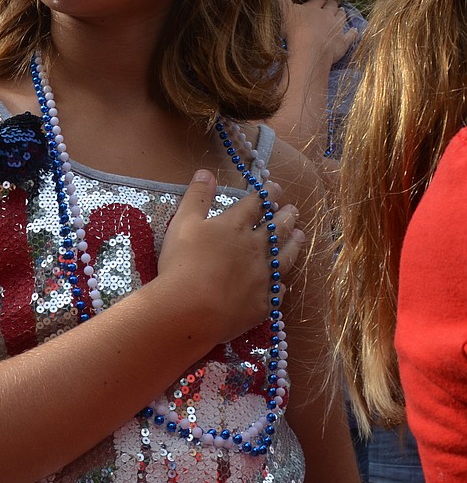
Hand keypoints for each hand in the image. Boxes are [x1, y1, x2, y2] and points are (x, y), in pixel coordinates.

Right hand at [156, 170, 303, 347]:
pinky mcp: (262, 303)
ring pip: (284, 257)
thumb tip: (206, 172)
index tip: (274, 187)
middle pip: (277, 229)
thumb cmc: (182, 263)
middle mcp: (255, 248)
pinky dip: (281, 284)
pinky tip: (283, 283)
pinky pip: (277, 291)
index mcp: (235, 226)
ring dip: (294, 244)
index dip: (266, 194)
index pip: (256, 204)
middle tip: (294, 210)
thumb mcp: (183, 222)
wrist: (191, 310)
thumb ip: (196, 196)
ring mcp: (262, 277)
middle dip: (286, 216)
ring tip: (301, 236)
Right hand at [279, 0, 357, 68]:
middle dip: (331, 4)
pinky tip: (355, 31)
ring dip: (341, 14)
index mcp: (312, 8)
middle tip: (331, 3)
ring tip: (341, 12)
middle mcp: (327, 15)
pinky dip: (353, 32)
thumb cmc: (293, 31)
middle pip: (332, 6)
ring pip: (342, 17)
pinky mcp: (343, 42)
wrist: (308, 53)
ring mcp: (336, 28)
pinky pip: (350, 36)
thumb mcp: (282, 9)